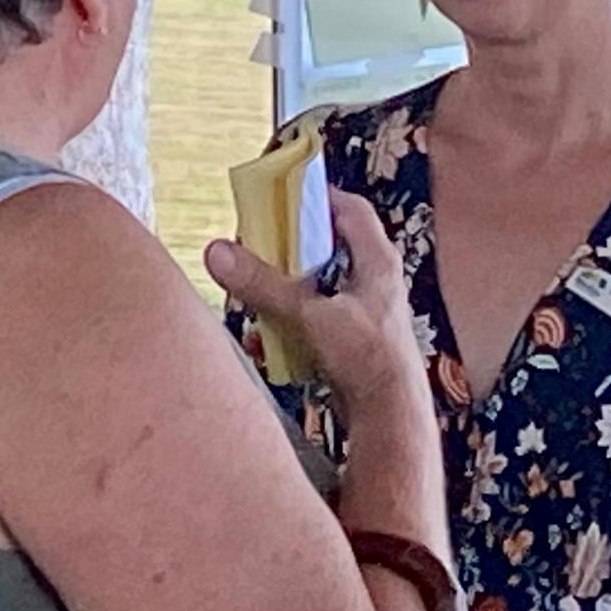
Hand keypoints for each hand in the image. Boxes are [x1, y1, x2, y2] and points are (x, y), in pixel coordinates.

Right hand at [207, 189, 424, 406]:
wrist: (390, 414)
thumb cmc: (366, 358)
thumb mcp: (310, 315)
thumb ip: (265, 285)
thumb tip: (219, 252)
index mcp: (378, 262)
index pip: (352, 210)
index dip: (321, 197)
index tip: (286, 195)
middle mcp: (377, 282)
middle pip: (334, 245)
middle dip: (296, 243)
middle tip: (262, 241)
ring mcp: (367, 311)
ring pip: (326, 281)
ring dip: (295, 280)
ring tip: (263, 282)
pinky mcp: (356, 339)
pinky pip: (322, 313)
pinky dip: (299, 312)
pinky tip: (277, 324)